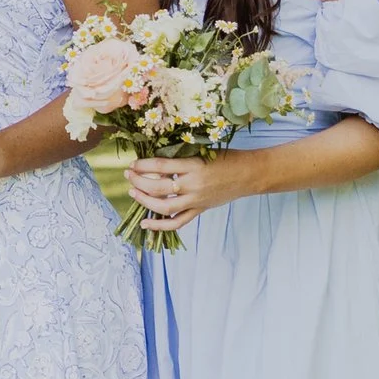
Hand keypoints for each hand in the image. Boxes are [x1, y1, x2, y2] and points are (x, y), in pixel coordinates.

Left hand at [125, 152, 246, 232]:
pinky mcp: (199, 210)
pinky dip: (160, 225)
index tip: (132, 164)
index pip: (161, 166)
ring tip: (133, 193)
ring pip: (164, 207)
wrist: (249, 174)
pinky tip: (145, 223)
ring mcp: (196, 200)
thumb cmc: (227, 158)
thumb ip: (181, 158)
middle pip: (158, 187)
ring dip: (144, 201)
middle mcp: (194, 185)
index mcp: (194, 166)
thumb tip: (154, 162)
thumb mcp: (203, 152)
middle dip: (139, 181)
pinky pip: (177, 222)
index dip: (143, 165)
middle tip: (128, 176)